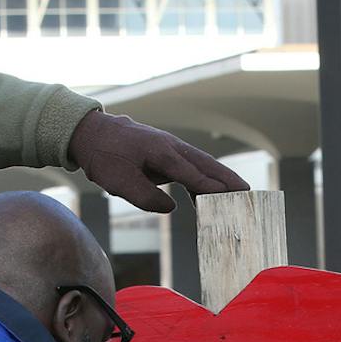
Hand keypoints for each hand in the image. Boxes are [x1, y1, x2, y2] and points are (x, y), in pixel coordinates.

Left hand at [67, 109, 247, 213]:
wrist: (92, 134)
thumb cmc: (105, 157)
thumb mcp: (119, 183)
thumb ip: (147, 197)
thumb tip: (172, 207)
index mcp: (161, 152)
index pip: (192, 172)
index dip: (212, 187)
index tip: (232, 197)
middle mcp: (171, 147)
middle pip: (206, 164)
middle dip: (228, 179)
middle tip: (248, 193)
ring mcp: (170, 148)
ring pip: (201, 164)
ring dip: (219, 180)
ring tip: (237, 196)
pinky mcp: (166, 154)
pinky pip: (190, 168)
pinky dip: (202, 180)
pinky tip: (206, 196)